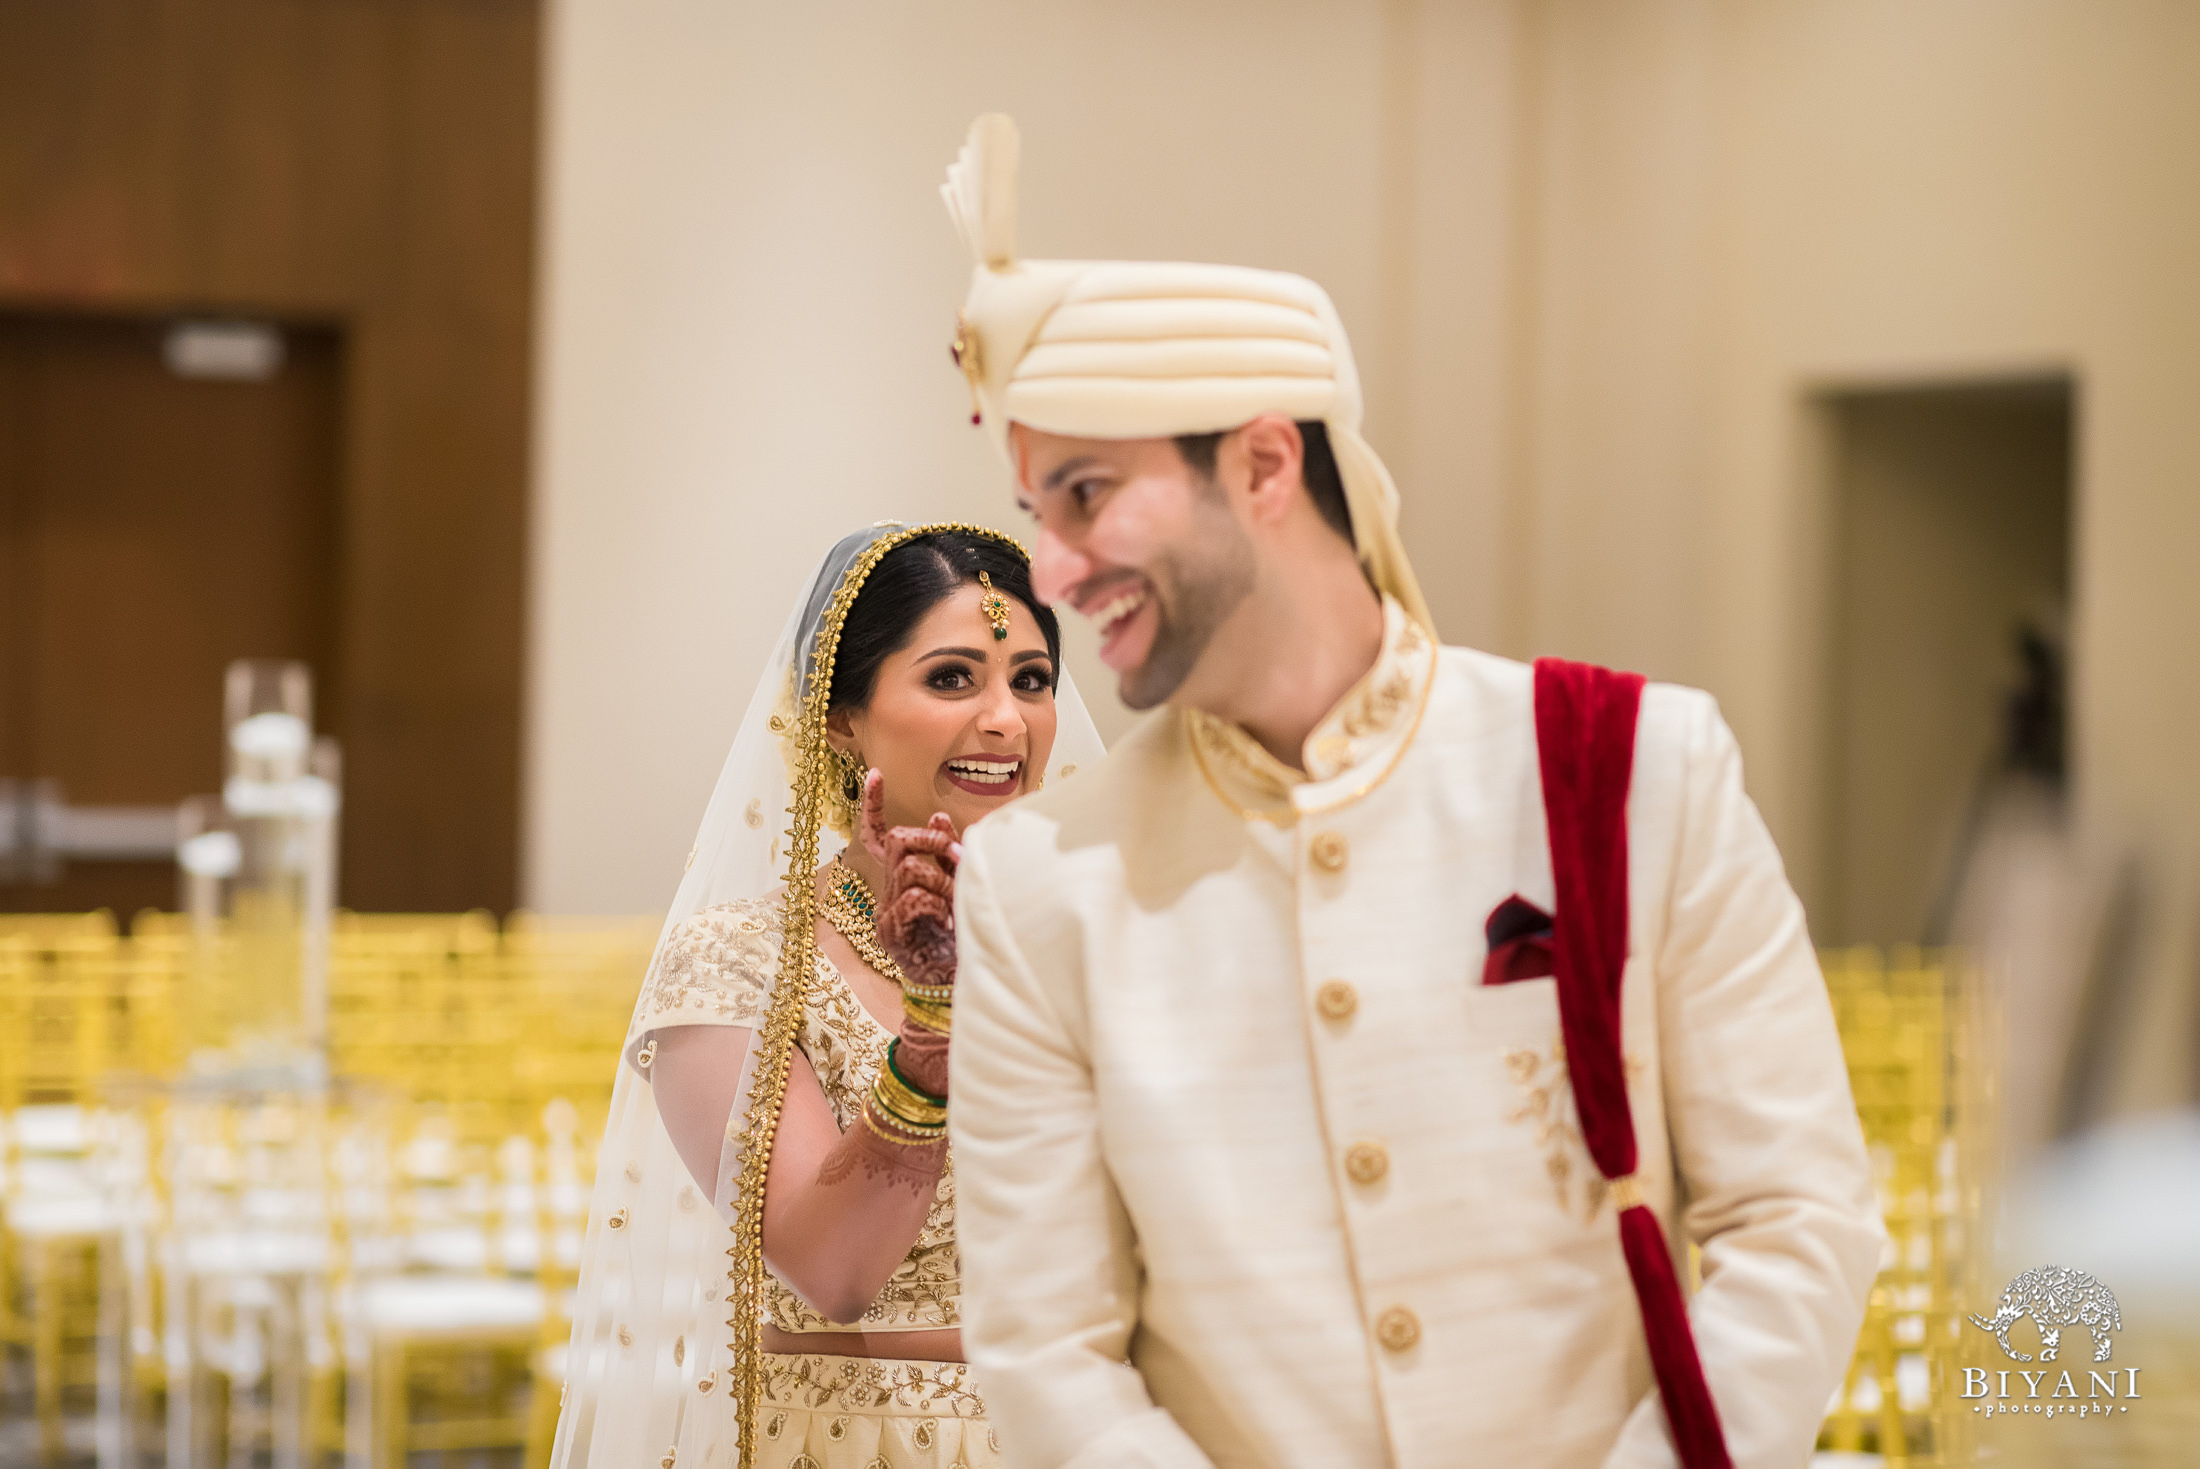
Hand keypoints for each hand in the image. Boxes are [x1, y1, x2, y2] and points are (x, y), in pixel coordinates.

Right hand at [857, 769, 960, 991]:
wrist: (953, 987)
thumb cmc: (958, 939)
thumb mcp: (956, 889)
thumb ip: (945, 856)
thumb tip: (940, 815)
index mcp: (899, 882)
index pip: (878, 837)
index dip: (874, 806)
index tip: (874, 774)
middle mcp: (887, 895)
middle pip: (898, 842)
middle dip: (932, 840)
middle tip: (955, 857)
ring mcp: (886, 915)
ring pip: (910, 867)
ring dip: (941, 877)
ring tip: (955, 901)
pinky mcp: (893, 933)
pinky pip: (914, 898)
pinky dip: (936, 903)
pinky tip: (946, 921)